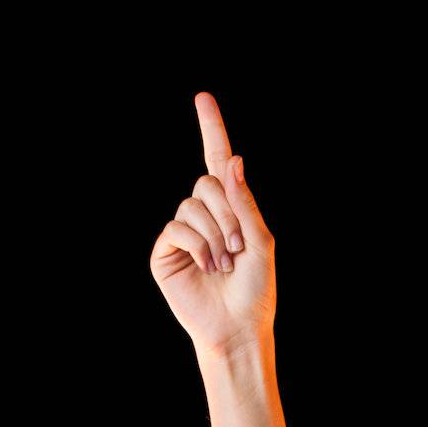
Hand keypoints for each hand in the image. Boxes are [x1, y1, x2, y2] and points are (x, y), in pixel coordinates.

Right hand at [149, 92, 276, 359]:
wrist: (238, 329)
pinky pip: (177, 228)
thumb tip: (233, 160)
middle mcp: (204, 216)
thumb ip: (246, 202)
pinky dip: (197, 245)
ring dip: (215, 235)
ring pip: (191, 206)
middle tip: (238, 248)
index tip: (202, 98)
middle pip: (206, 184)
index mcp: (230, 210)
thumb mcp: (261, 243)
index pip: (217, 162)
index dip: (211, 129)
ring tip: (224, 264)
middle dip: (228, 214)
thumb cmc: (255, 291)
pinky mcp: (166, 251)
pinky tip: (208, 267)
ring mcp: (183, 233)